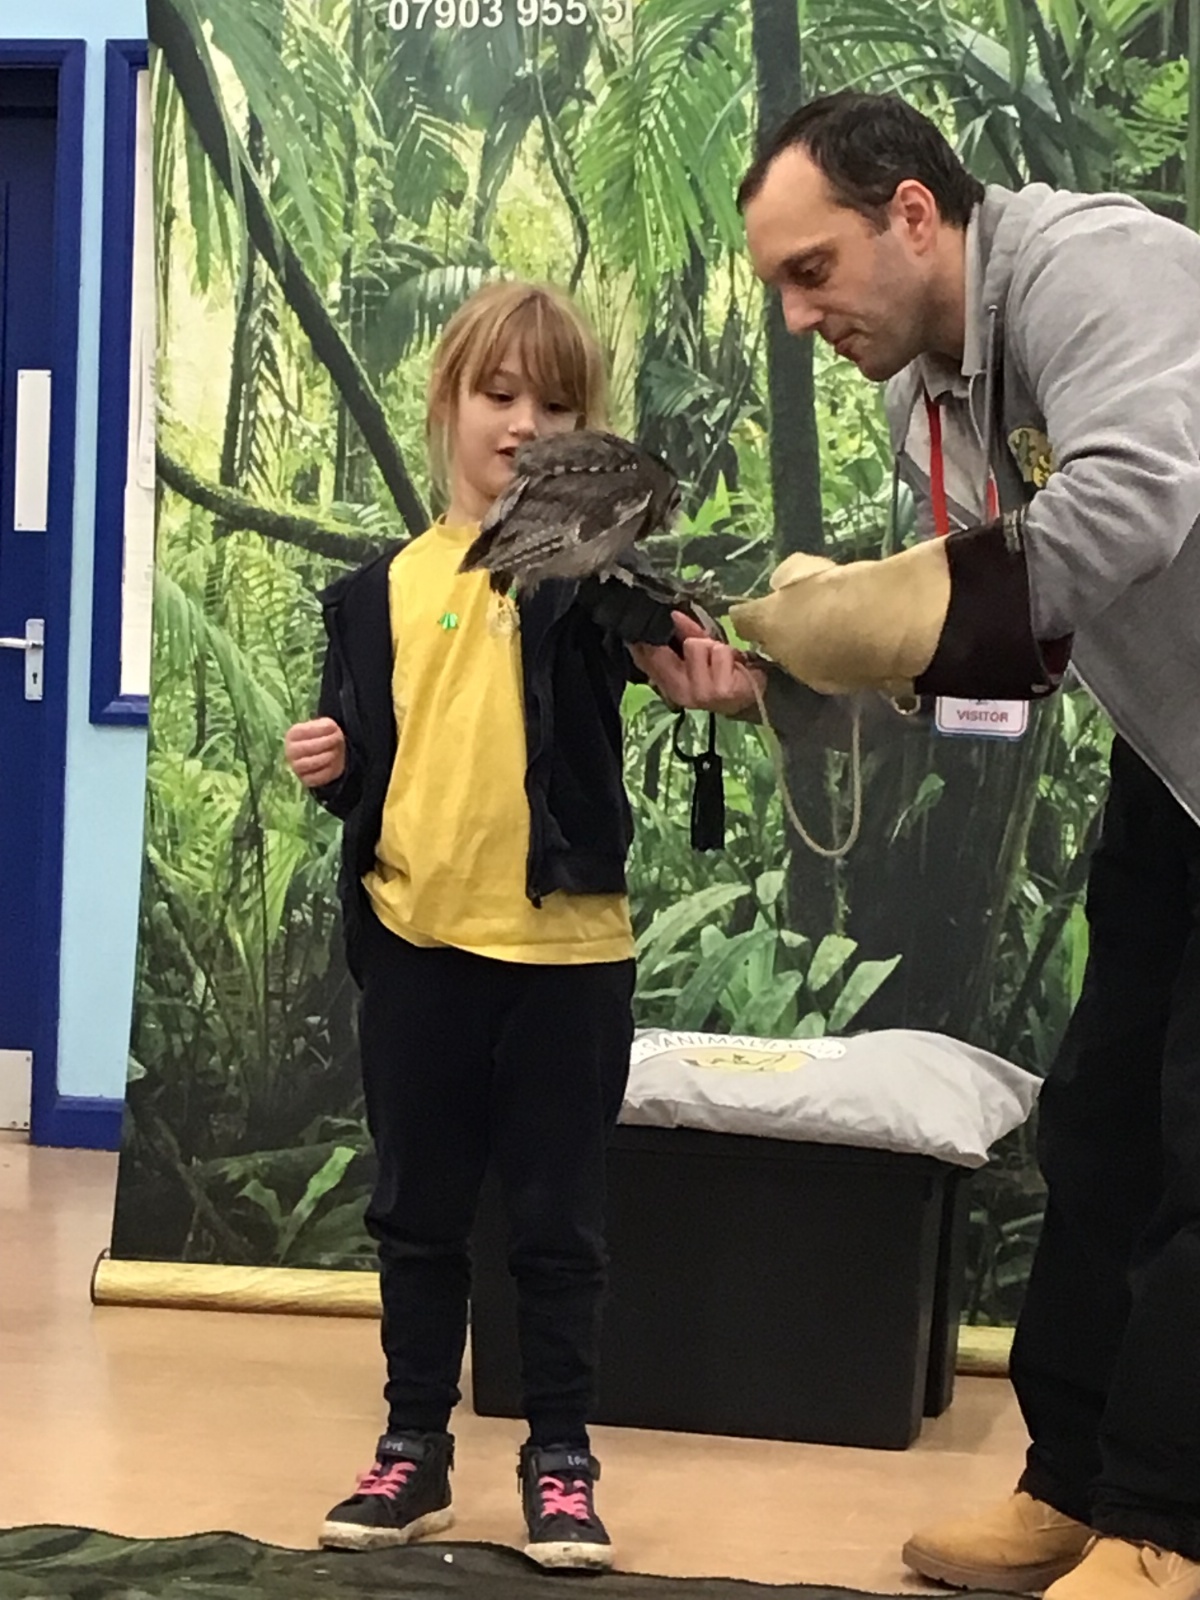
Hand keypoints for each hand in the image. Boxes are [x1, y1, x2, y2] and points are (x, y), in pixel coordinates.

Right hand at [285, 717, 346, 787]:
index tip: (334, 729)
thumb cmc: (325, 737)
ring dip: (328, 756)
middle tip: (337, 740)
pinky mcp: (306, 780)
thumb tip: (330, 727)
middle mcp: (290, 751)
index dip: (321, 730)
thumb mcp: (325, 725)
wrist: (330, 753)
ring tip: (335, 751)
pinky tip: (333, 763)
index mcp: (292, 735)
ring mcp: (296, 767)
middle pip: (307, 747)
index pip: (303, 731)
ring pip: (311, 763)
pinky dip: (328, 770)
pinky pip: (317, 777)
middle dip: (326, 743)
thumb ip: (326, 724)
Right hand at [630, 612, 764, 715]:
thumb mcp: (700, 654)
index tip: (642, 630)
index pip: (645, 658)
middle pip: (665, 649)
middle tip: (704, 642)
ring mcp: (699, 693)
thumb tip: (673, 614)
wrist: (752, 698)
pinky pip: (719, 653)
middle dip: (688, 640)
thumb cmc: (723, 673)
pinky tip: (736, 665)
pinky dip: (729, 654)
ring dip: (713, 647)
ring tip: (723, 659)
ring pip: (696, 645)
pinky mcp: (720, 690)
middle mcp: (679, 692)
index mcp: (668, 685)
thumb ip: (686, 634)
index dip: (642, 640)